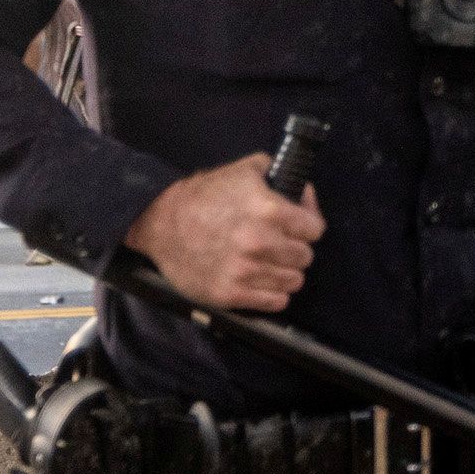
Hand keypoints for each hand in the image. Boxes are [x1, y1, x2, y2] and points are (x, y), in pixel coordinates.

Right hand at [122, 155, 323, 310]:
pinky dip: (273, 293)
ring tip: (270, 263)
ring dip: (285, 272)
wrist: (160, 222)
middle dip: (295, 249)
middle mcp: (260, 242)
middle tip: (281, 245)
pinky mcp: (230, 294)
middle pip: (305, 257)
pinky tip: (261, 280)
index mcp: (268, 210)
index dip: (308, 226)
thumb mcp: (241, 171)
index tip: (300, 228)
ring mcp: (245, 271)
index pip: (315, 229)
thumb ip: (277, 175)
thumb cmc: (201, 197)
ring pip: (294, 281)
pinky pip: (275, 302)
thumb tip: (304, 192)